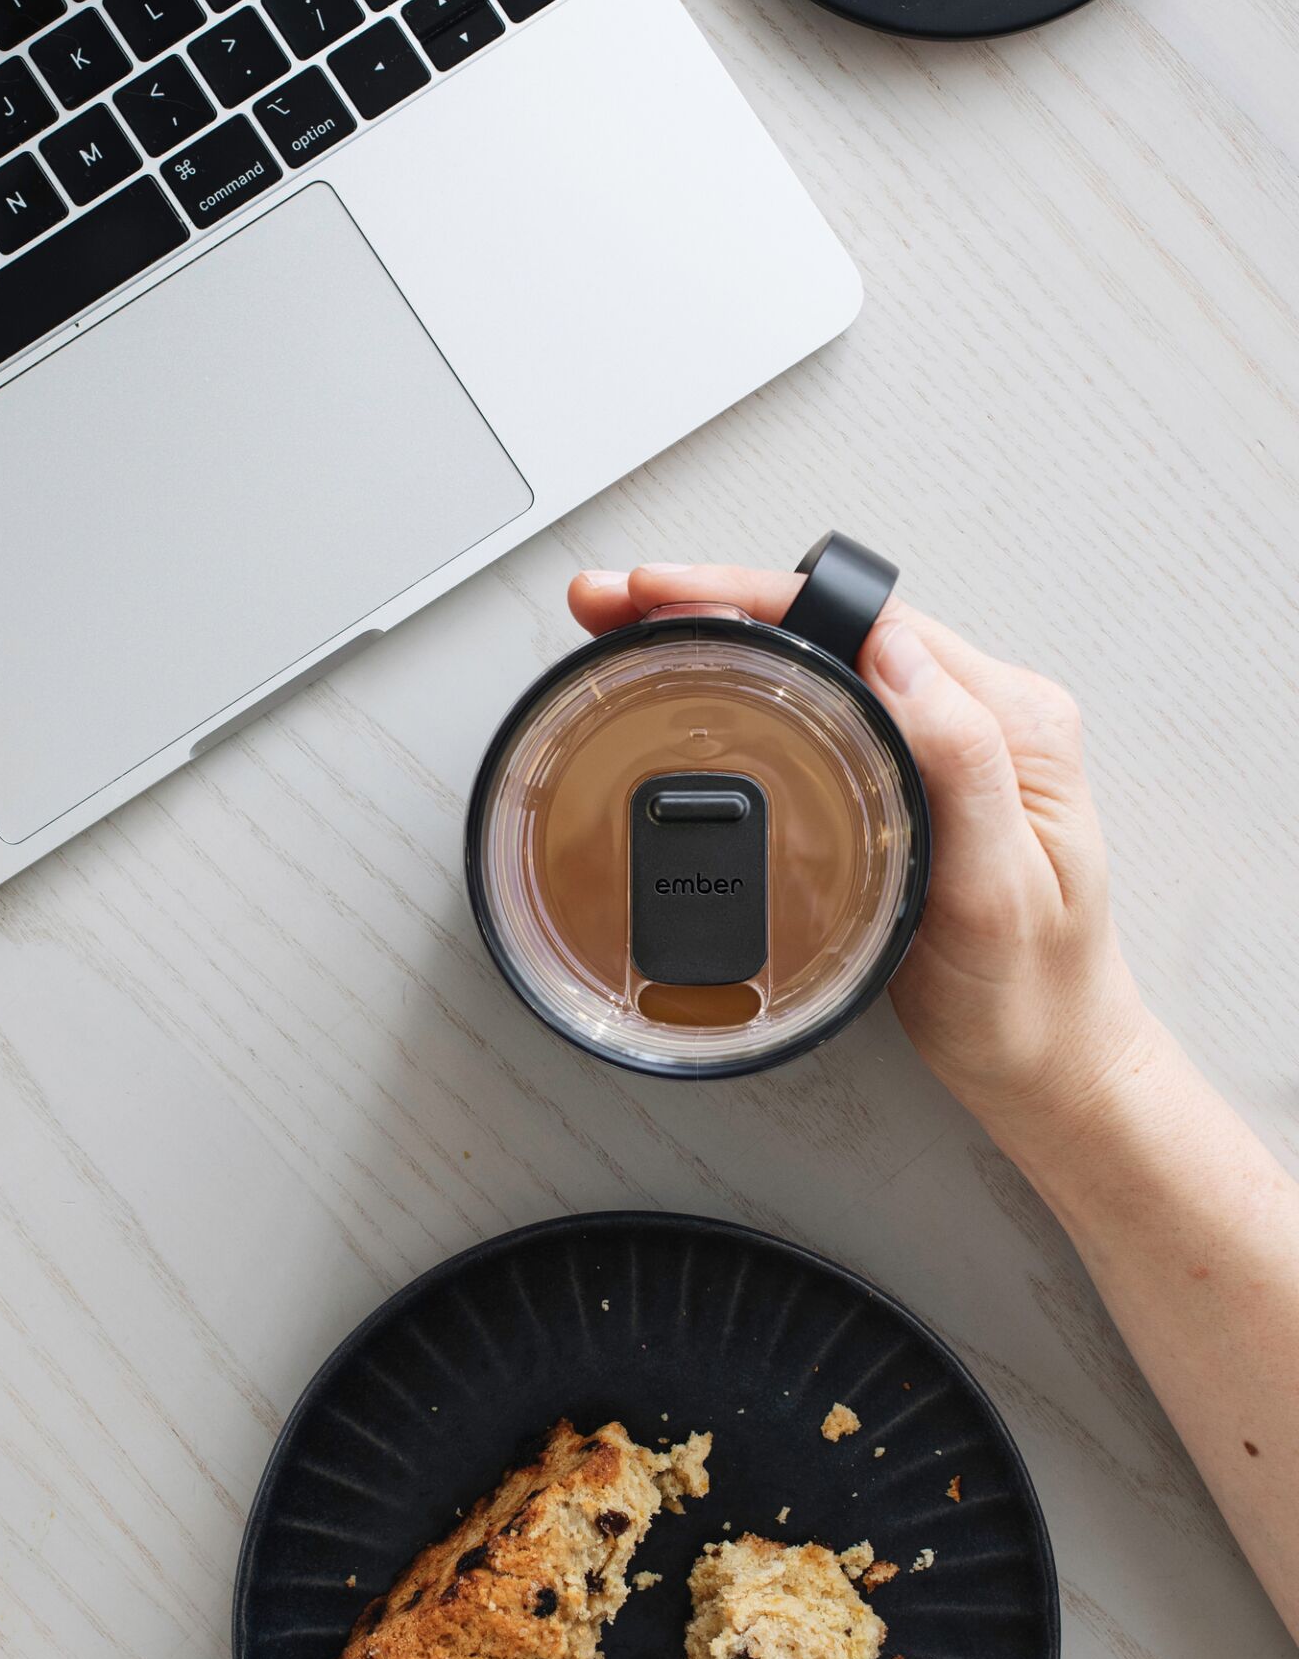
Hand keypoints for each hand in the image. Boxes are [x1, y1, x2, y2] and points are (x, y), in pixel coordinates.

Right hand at [567, 562, 1158, 1125]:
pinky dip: (743, 681)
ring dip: (719, 633)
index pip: (862, 620)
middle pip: (827, 623)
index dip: (752, 596)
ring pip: (814, 655)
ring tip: (629, 631)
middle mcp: (977, 714)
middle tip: (614, 606)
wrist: (1045, 1063)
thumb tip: (895, 653)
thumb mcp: (1000, 888)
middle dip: (712, 602)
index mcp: (1010, 719)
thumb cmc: (1030, 994)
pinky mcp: (906, 776)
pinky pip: (817, 703)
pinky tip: (694, 686)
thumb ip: (962, 763)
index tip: (666, 595)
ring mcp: (938, 743)